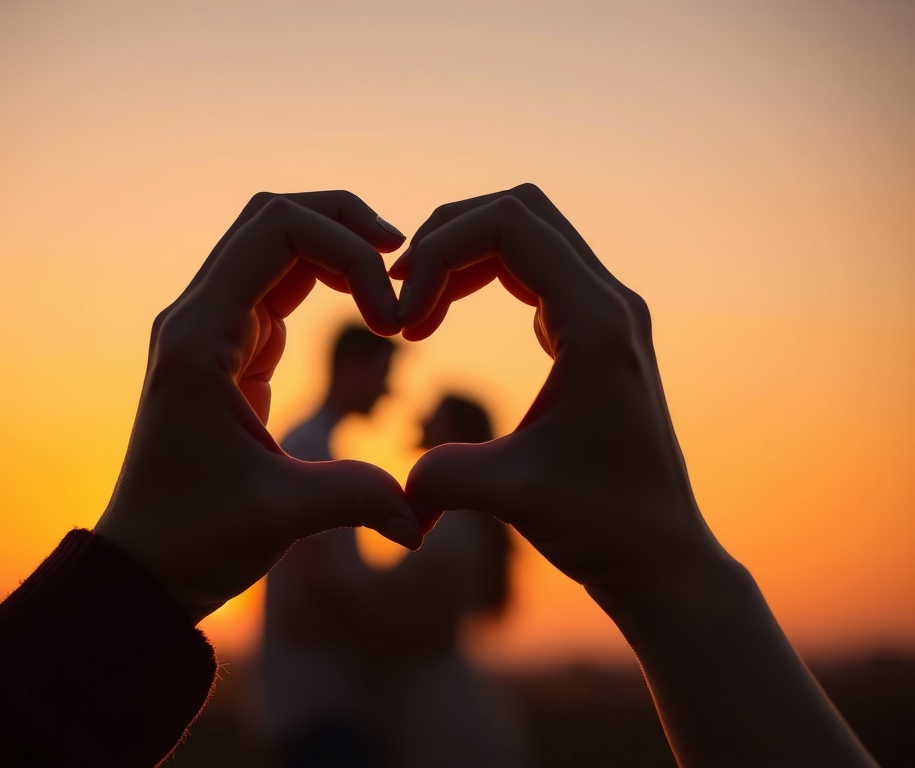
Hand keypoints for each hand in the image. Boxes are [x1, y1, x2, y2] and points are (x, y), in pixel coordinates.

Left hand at [95, 191, 422, 623]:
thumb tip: (420, 521)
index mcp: (200, 338)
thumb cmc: (195, 537)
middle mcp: (199, 317)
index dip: (348, 251)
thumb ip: (354, 499)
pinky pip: (279, 284)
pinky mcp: (230, 348)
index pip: (275, 232)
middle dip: (343, 223)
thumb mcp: (278, 516)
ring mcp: (212, 328)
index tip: (391, 316)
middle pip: (272, 218)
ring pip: (275, 243)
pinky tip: (366, 305)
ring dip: (336, 245)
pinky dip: (327, 278)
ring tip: (393, 275)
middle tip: (404, 256)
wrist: (147, 560)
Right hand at [395, 183, 722, 594]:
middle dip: (446, 238)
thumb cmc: (602, 525)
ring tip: (416, 310)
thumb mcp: (511, 496)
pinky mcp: (594, 331)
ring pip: (526, 234)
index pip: (509, 224)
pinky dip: (482, 277)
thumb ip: (442, 476)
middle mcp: (609, 302)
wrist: (660, 554)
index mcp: (597, 322)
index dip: (439, 253)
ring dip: (462, 256)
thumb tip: (395, 482)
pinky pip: (533, 270)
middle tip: (400, 295)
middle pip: (518, 211)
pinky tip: (446, 318)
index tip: (404, 321)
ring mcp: (605, 313)